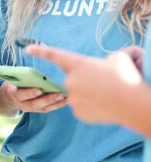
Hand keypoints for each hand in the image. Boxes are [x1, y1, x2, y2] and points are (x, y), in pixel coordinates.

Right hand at [0, 81, 66, 112]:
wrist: (8, 97)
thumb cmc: (13, 83)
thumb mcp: (13, 79)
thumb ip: (21, 77)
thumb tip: (34, 73)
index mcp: (13, 94)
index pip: (21, 95)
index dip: (30, 93)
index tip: (39, 89)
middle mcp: (21, 104)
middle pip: (34, 104)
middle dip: (47, 99)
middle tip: (58, 94)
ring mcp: (29, 108)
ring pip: (43, 108)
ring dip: (55, 103)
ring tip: (65, 97)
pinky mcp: (37, 110)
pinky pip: (47, 109)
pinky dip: (57, 105)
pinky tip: (65, 100)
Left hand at [26, 44, 142, 122]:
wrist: (133, 105)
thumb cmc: (127, 78)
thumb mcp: (119, 59)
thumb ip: (107, 59)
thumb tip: (106, 65)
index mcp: (78, 64)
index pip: (55, 55)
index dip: (40, 51)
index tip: (27, 48)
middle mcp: (70, 81)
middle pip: (74, 79)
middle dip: (86, 80)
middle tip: (104, 82)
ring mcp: (72, 99)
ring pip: (78, 94)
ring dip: (90, 93)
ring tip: (107, 94)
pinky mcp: (78, 112)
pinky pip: (82, 106)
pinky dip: (92, 106)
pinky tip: (104, 105)